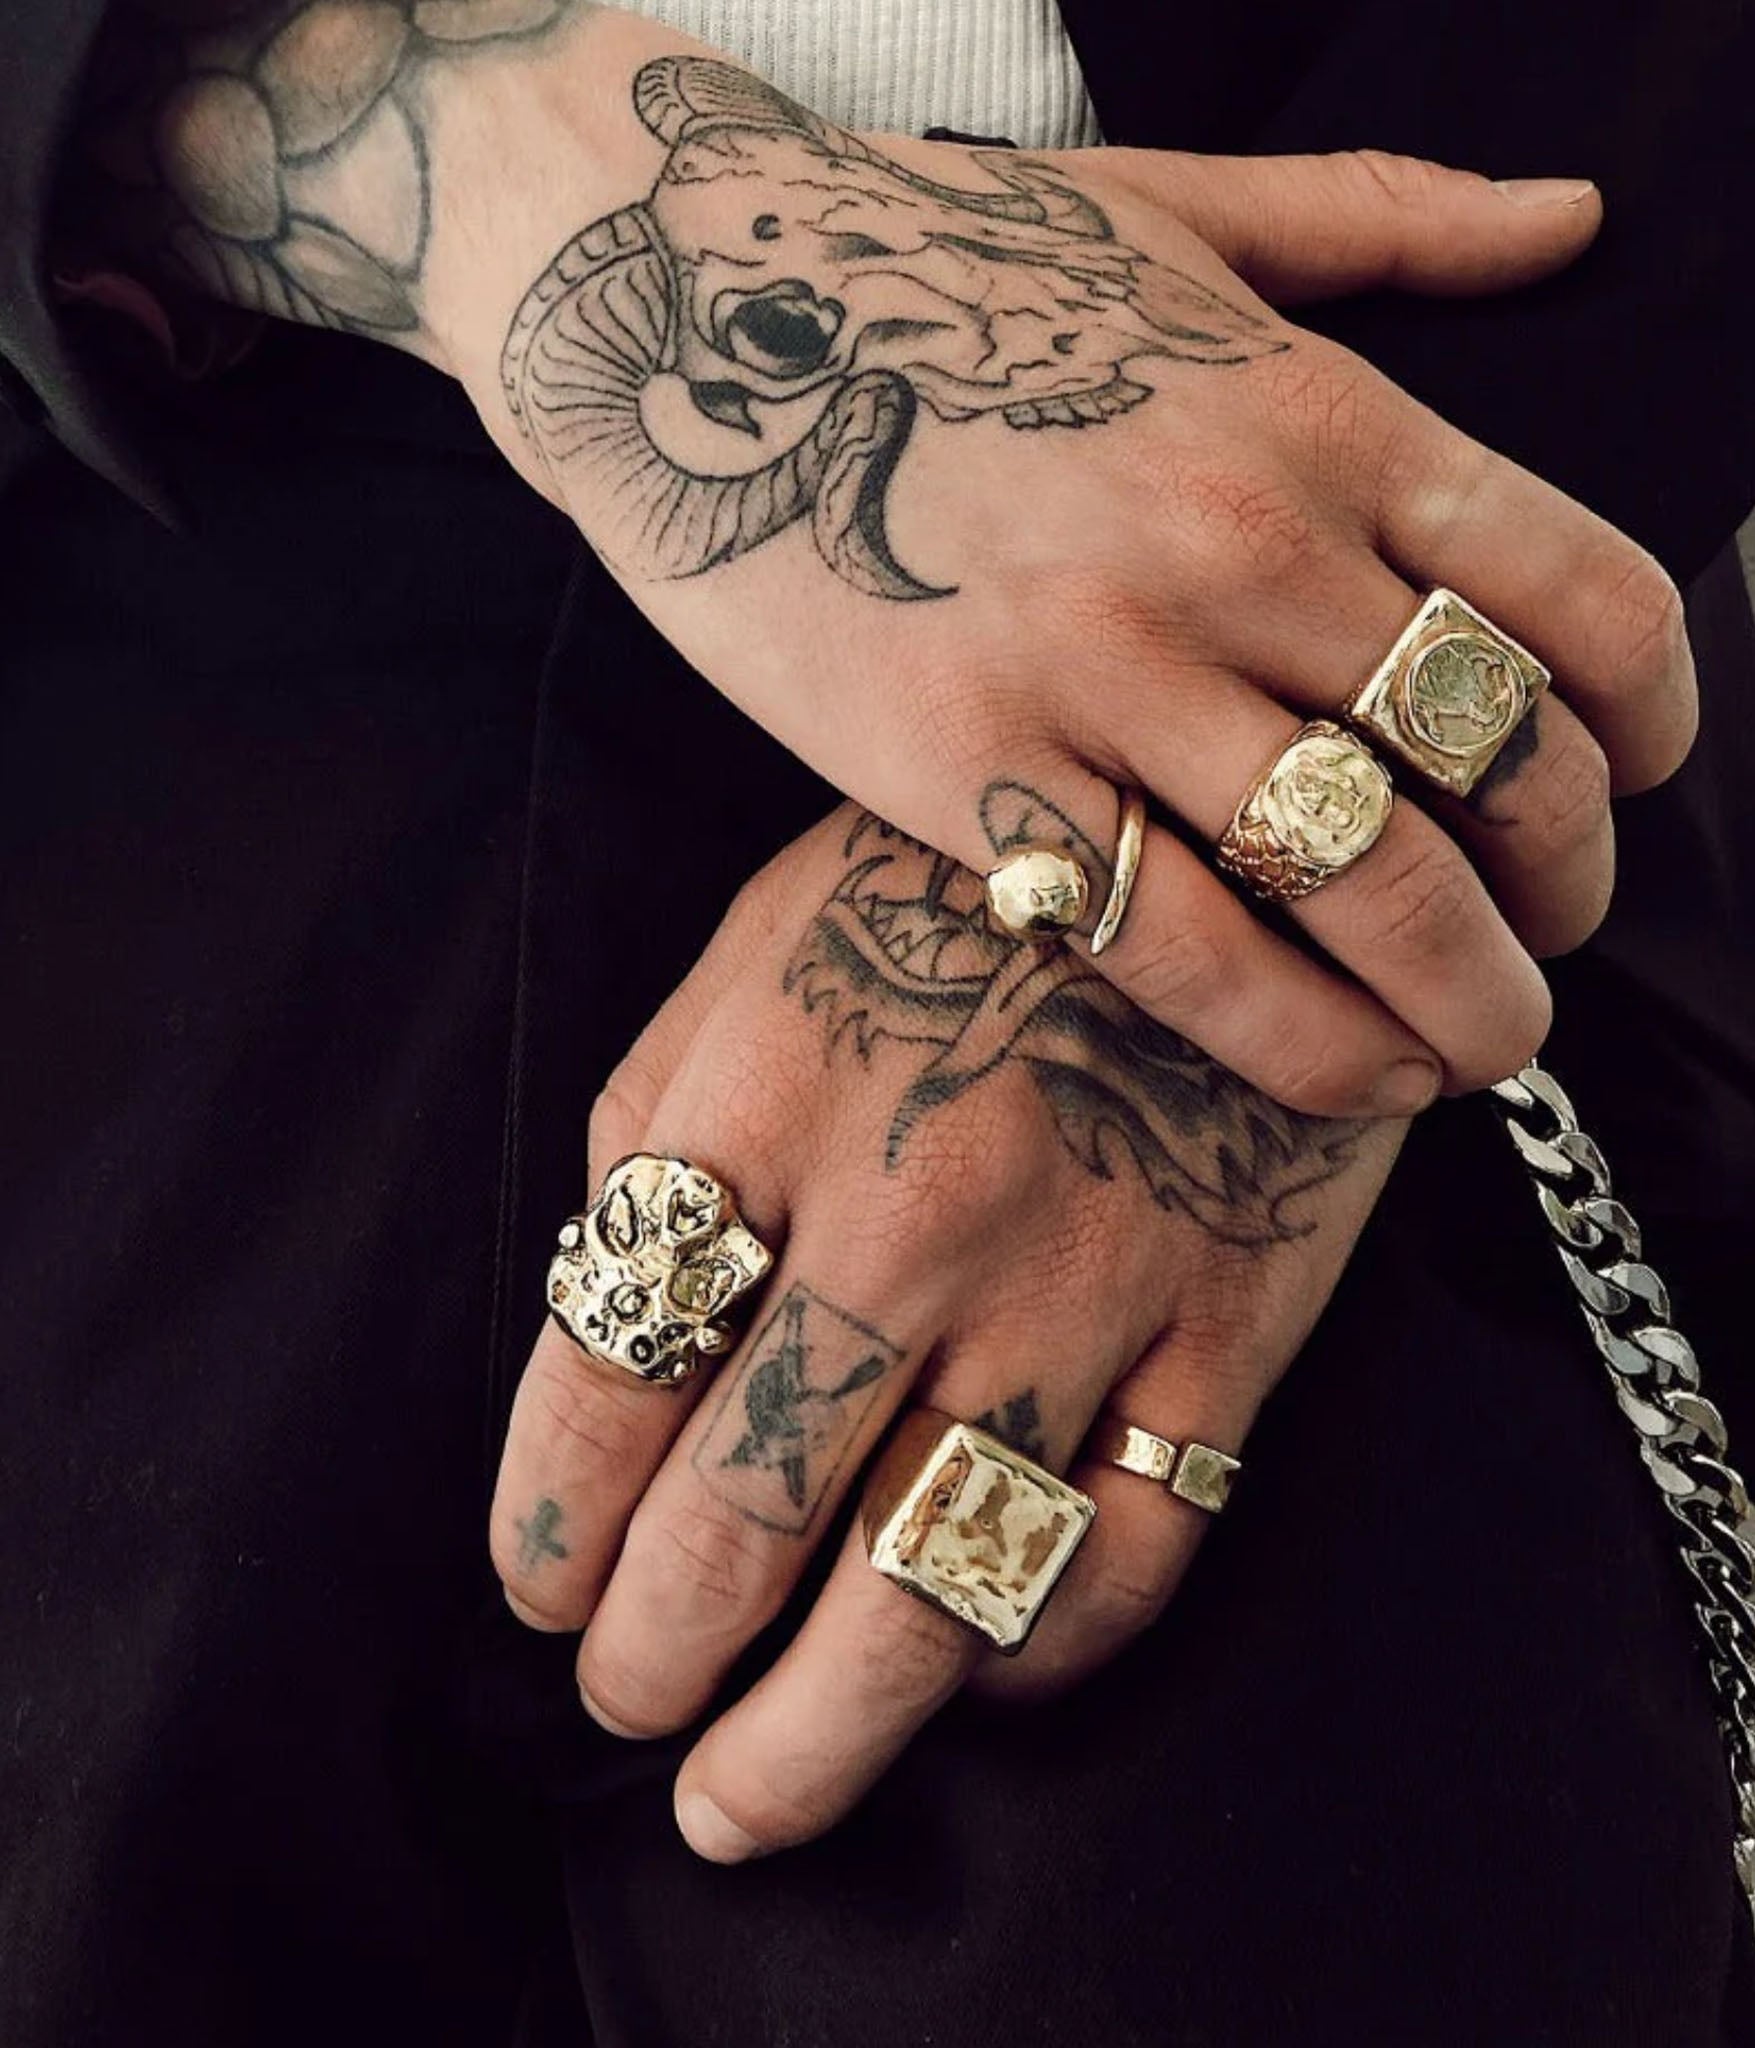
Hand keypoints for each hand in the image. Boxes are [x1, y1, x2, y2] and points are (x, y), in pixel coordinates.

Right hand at [419, 22, 1695, 1114]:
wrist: (688, 312)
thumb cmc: (934, 263)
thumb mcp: (1180, 202)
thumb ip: (1391, 218)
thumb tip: (1570, 219)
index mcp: (1319, 411)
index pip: (1580, 598)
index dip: (1653, 723)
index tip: (1638, 781)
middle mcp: (1241, 545)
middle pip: (1497, 766)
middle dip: (1563, 887)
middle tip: (1547, 937)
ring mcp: (1109, 669)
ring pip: (1363, 884)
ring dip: (1460, 996)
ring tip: (1474, 1041)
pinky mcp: (978, 775)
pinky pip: (1181, 950)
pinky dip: (1293, 1039)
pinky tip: (1343, 1070)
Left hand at [490, 805, 1404, 1860]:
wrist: (1223, 828)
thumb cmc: (950, 890)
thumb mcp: (752, 952)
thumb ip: (661, 1134)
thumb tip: (601, 1328)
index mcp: (764, 1101)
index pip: (605, 1369)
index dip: (546, 1522)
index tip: (535, 1590)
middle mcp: (911, 1215)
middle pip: (747, 1512)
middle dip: (654, 1652)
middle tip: (624, 1704)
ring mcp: (1083, 1285)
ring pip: (931, 1584)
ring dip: (814, 1735)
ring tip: (740, 1804)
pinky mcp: (1229, 1331)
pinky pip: (1128, 1553)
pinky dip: (1036, 1656)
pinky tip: (965, 1678)